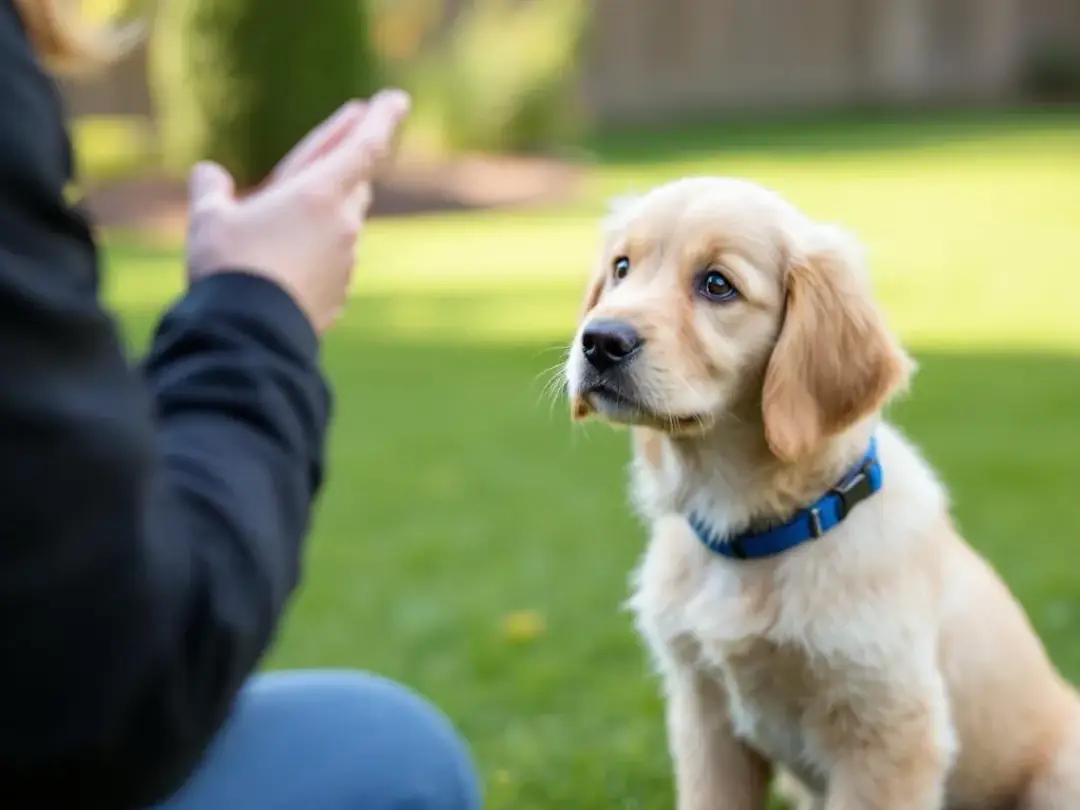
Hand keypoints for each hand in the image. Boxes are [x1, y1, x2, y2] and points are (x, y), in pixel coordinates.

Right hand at [185, 89, 410, 333]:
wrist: (250, 335)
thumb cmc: (230, 267)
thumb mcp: (208, 219)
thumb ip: (211, 189)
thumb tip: (209, 174)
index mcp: (319, 193)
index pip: (365, 147)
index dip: (383, 120)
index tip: (397, 100)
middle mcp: (342, 224)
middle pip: (355, 184)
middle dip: (349, 164)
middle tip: (351, 139)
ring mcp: (345, 262)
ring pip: (344, 224)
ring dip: (328, 212)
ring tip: (300, 209)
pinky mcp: (339, 293)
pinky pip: (333, 262)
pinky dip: (318, 253)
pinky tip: (291, 262)